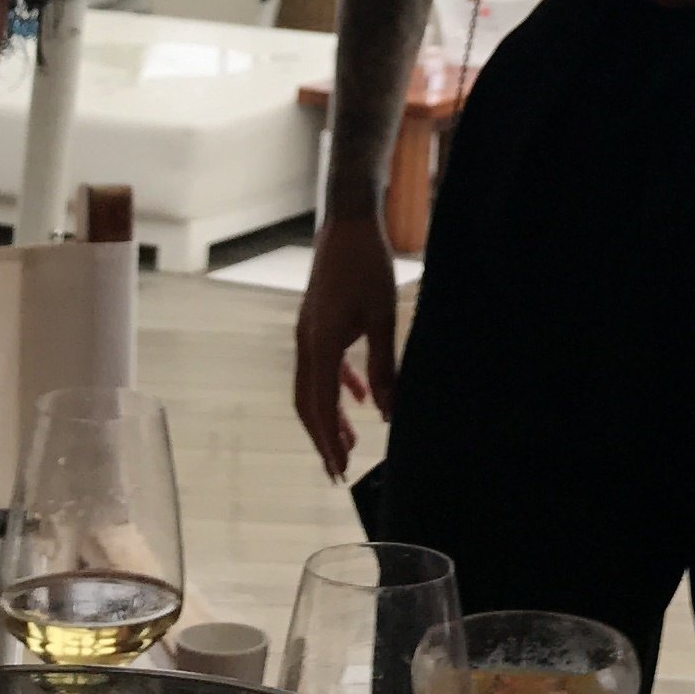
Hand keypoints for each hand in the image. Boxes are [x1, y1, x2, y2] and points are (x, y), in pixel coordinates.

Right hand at [293, 211, 398, 478]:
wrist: (349, 224)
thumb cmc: (367, 267)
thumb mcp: (382, 319)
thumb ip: (384, 367)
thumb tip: (388, 412)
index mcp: (319, 344)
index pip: (319, 406)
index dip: (327, 441)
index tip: (339, 469)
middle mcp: (306, 342)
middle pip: (307, 402)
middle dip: (322, 437)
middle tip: (339, 469)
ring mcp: (308, 332)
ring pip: (313, 386)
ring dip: (330, 414)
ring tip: (350, 441)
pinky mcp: (317, 322)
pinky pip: (322, 364)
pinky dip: (338, 386)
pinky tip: (360, 399)